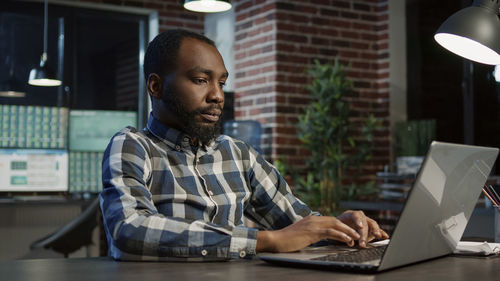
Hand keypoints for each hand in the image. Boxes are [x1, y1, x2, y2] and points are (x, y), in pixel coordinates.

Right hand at [256, 212, 388, 252]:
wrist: (276, 240)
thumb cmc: (286, 240)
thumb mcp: (301, 235)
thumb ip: (311, 234)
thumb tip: (318, 237)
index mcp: (311, 220)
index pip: (330, 221)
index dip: (342, 227)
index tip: (350, 233)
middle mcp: (313, 219)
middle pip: (336, 221)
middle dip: (349, 227)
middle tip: (359, 233)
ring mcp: (313, 224)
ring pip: (335, 225)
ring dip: (348, 231)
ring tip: (357, 237)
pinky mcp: (312, 232)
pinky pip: (330, 232)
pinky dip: (340, 235)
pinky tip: (347, 239)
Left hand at [337, 210, 388, 246]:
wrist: (338, 227)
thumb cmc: (336, 228)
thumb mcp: (336, 229)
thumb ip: (343, 235)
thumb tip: (351, 242)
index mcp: (349, 214)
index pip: (355, 215)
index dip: (358, 220)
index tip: (360, 226)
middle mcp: (359, 217)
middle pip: (365, 222)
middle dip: (365, 232)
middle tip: (363, 242)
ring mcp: (366, 222)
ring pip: (372, 224)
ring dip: (375, 231)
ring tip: (377, 236)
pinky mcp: (370, 228)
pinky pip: (377, 230)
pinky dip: (381, 233)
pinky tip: (385, 236)